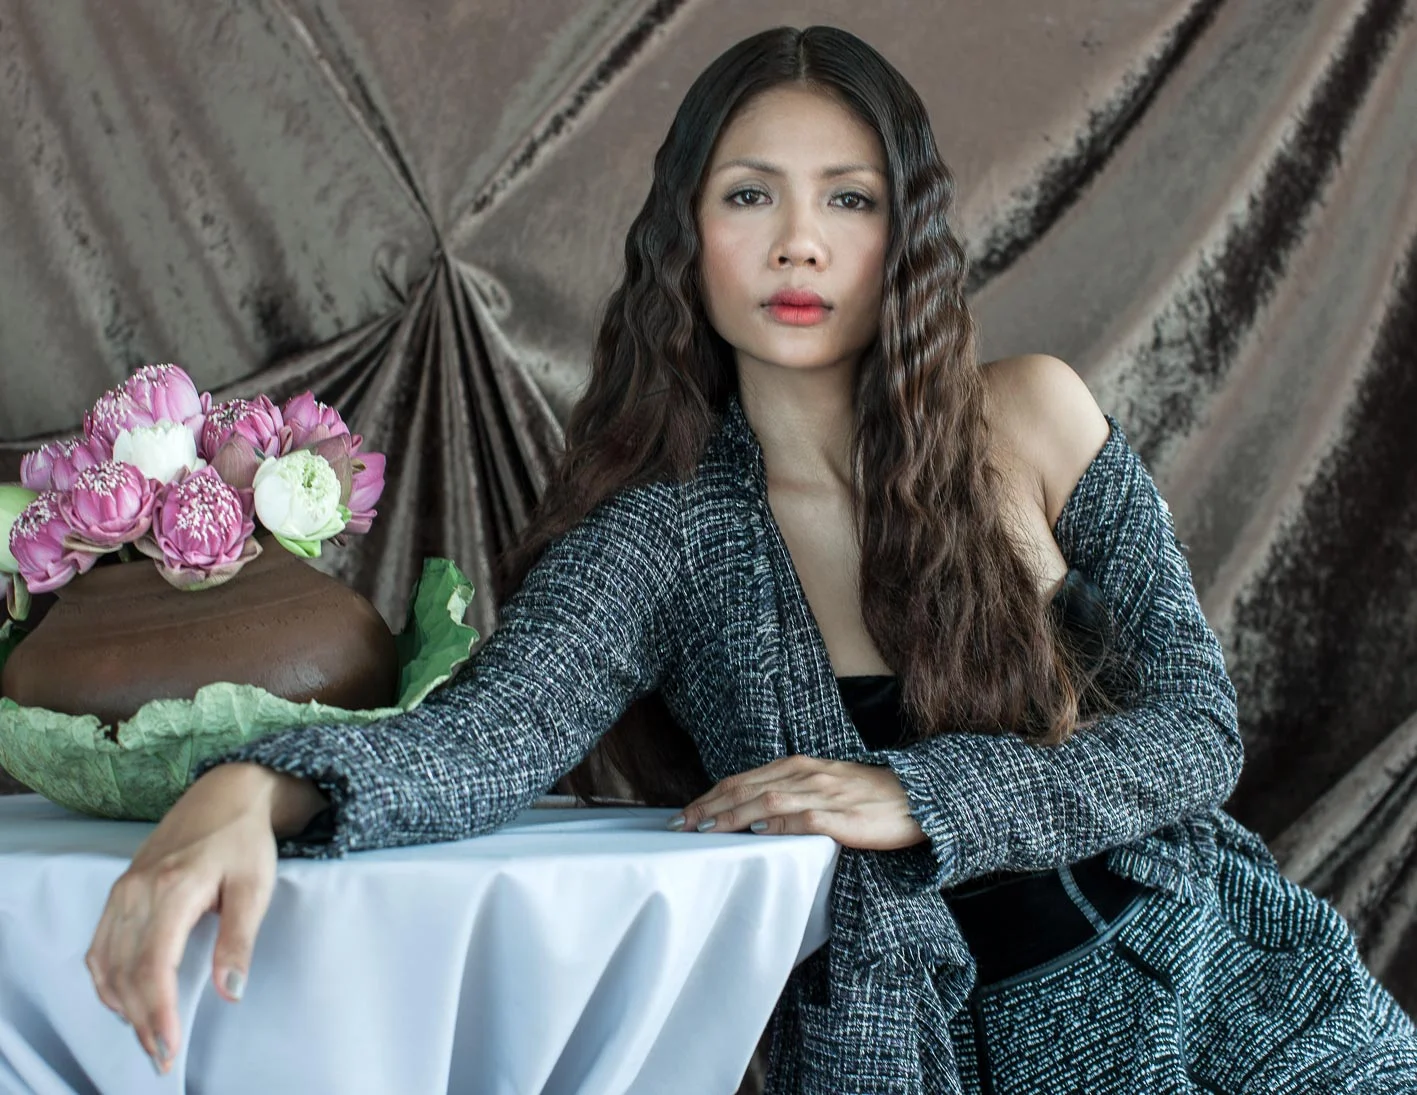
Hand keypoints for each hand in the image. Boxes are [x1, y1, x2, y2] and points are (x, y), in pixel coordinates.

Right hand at [84, 763, 293, 1074]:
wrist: (225, 794)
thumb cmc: (244, 841)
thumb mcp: (255, 886)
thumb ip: (240, 939)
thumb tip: (230, 992)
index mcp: (172, 889)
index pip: (153, 965)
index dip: (157, 1011)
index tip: (169, 1047)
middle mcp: (137, 892)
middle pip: (125, 972)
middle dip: (141, 1020)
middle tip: (161, 1056)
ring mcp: (123, 891)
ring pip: (106, 964)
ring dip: (122, 1006)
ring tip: (148, 1036)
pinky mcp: (120, 892)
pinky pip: (100, 946)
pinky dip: (108, 980)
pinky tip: (126, 1000)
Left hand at [669, 754, 926, 850]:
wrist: (919, 798)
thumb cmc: (870, 797)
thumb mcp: (825, 786)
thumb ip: (791, 795)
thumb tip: (751, 815)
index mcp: (801, 767)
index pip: (744, 780)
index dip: (711, 796)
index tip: (683, 815)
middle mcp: (808, 775)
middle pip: (748, 788)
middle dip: (710, 807)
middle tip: (680, 826)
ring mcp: (827, 795)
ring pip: (770, 801)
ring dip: (734, 816)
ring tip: (707, 830)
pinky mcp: (846, 818)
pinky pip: (809, 819)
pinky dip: (781, 826)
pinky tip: (761, 834)